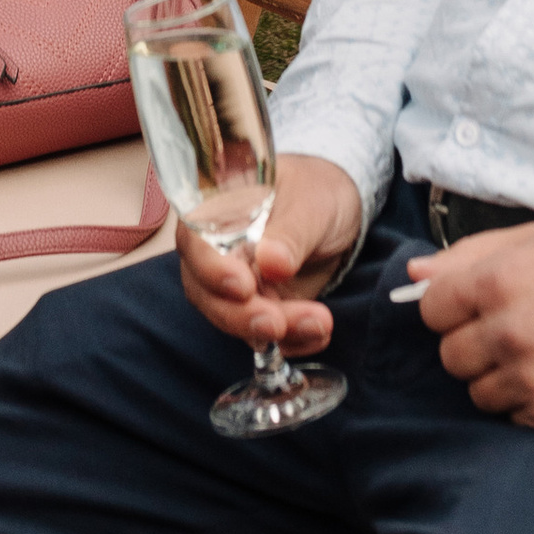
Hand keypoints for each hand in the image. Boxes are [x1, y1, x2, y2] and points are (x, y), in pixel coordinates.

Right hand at [177, 155, 362, 357]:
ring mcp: (236, 287)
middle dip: (241, 316)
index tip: (242, 286)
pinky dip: (292, 342)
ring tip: (317, 323)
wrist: (339, 212)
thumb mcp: (310, 203)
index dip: (210, 269)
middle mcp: (216, 254)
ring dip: (272, 332)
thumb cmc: (314, 191)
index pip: (194, 243)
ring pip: (234, 320)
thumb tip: (272, 261)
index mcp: (215, 213)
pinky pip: (265, 338)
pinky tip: (318, 333)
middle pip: (206, 293)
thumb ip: (291, 231)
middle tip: (277, 322)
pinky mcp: (261, 310)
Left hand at [407, 221, 533, 432]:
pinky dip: (527, 402)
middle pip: (449, 356)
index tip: (474, 306)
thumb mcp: (532, 241)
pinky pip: (512, 416)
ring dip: (498, 377)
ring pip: (477, 392)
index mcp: (497, 283)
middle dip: (472, 345)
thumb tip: (415, 276)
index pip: (432, 310)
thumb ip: (467, 255)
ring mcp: (528, 379)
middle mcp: (507, 333)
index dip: (450, 308)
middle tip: (511, 331)